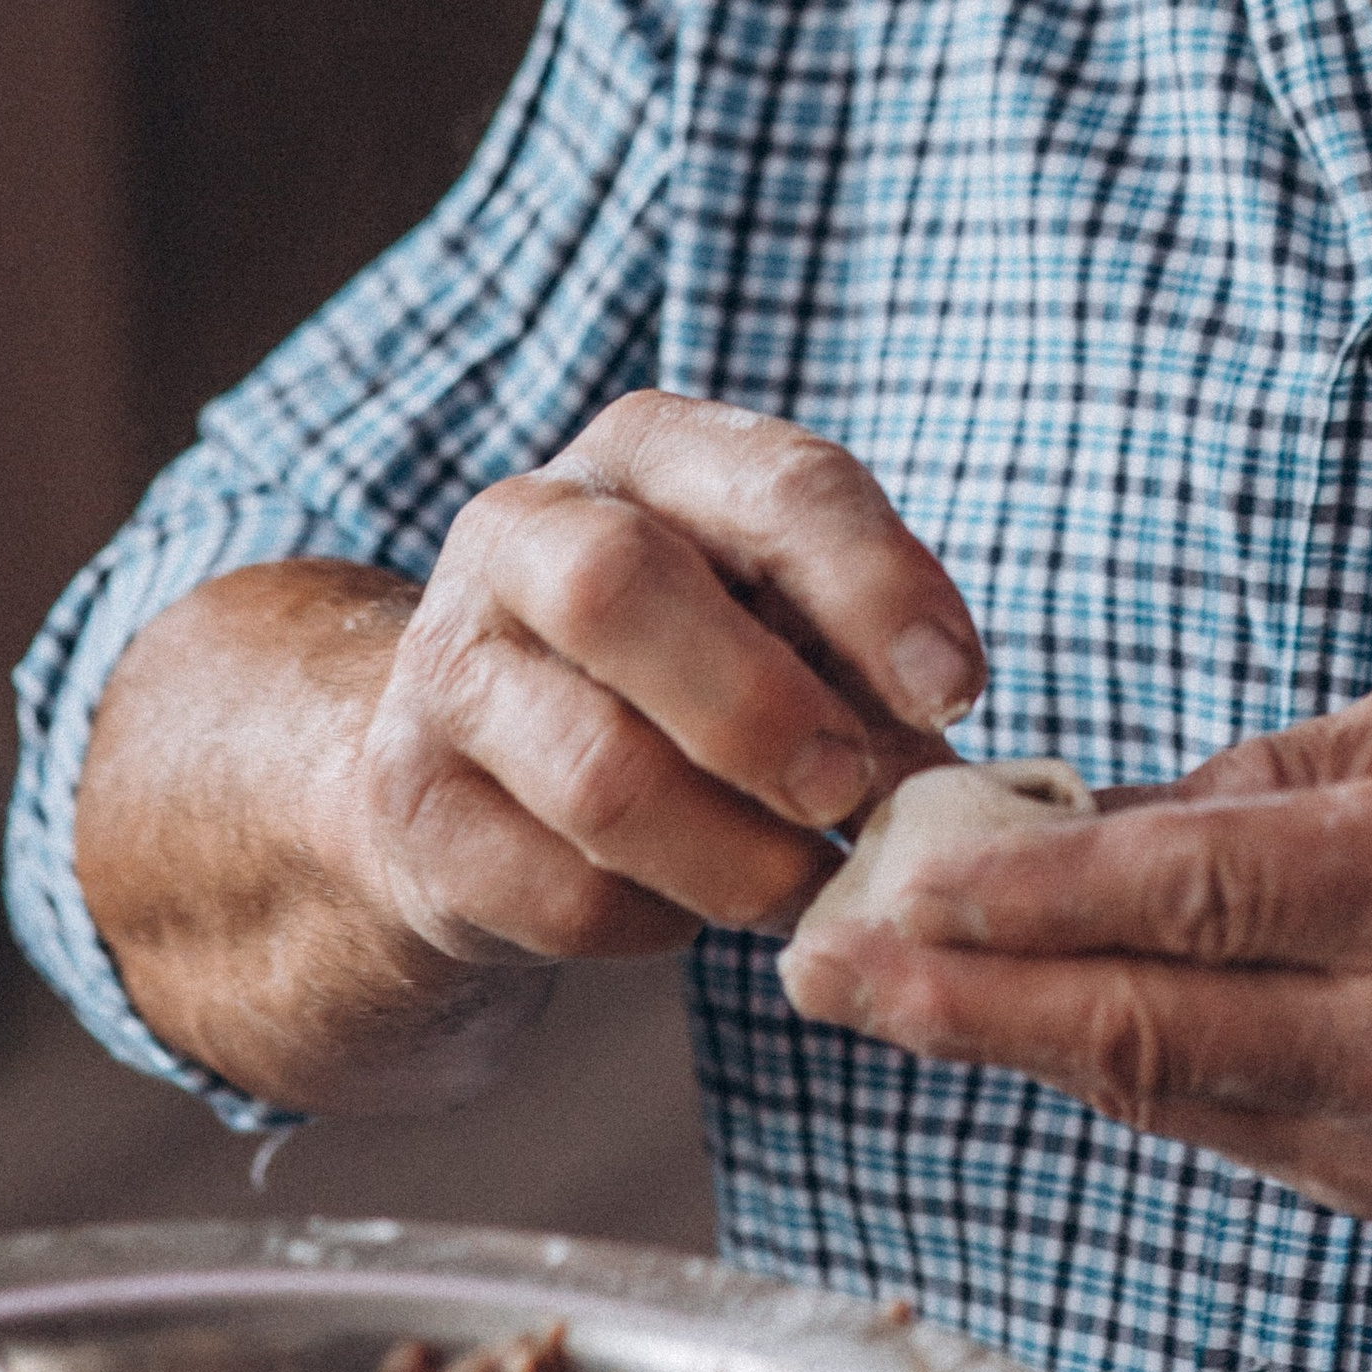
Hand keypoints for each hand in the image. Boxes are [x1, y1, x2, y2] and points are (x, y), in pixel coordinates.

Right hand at [340, 393, 986, 968]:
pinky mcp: (411, 802)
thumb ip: (864, 665)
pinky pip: (560, 891)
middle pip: (622, 590)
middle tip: (847, 794)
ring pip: (597, 772)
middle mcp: (525, 525)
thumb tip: (943, 764)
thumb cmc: (696, 662)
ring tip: (801, 883)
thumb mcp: (785, 619)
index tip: (961, 691)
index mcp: (650, 449)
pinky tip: (692, 905)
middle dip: (760, 710)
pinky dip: (659, 922)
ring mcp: (449, 662)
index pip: (776, 482)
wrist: (489, 752)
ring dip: (732, 855)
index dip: (880, 588)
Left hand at [778, 672, 1371, 1224]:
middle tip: (809, 960)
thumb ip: (1283, 779)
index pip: (1194, 896)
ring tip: (867, 984)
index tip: (893, 865)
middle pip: (1145, 1027)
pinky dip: (1108, 1066)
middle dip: (958, 997)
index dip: (1028, 888)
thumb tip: (1106, 816)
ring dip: (1004, 1039)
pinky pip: (1220, 1124)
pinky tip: (1013, 1019)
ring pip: (1162, 1092)